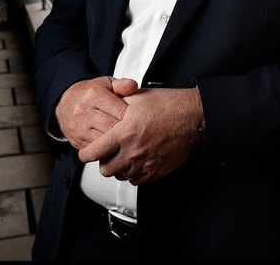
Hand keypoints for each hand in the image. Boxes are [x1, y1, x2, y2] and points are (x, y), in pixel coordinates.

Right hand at [54, 76, 138, 150]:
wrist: (66, 103)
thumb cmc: (90, 93)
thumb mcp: (106, 83)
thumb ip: (122, 84)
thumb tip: (133, 86)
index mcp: (94, 95)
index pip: (121, 110)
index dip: (134, 116)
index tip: (141, 119)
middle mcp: (84, 112)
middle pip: (113, 127)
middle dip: (127, 131)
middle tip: (137, 132)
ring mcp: (80, 128)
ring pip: (105, 142)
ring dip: (118, 143)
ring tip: (129, 141)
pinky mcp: (78, 142)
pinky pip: (97, 151)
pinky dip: (108, 151)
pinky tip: (116, 147)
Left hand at [77, 87, 203, 185]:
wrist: (193, 117)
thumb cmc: (169, 105)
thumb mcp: (137, 99)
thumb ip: (117, 107)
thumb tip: (103, 110)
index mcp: (125, 132)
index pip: (93, 152)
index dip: (86, 153)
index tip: (87, 152)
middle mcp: (134, 151)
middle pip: (105, 169)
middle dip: (103, 162)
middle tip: (107, 153)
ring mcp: (146, 163)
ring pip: (121, 176)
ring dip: (119, 167)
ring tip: (124, 155)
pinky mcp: (156, 171)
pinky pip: (136, 180)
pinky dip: (133, 173)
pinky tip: (137, 160)